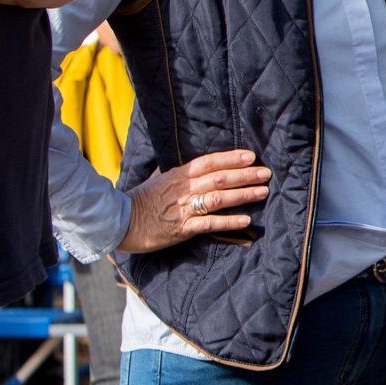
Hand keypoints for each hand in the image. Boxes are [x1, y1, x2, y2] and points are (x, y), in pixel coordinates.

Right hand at [119, 149, 270, 253]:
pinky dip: (228, 221)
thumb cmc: (139, 200)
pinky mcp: (182, 228)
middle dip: (244, 175)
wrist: (120, 222)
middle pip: (218, 178)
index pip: (209, 162)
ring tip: (262, 192)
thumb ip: (173, 172)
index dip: (230, 158)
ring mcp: (184, 208)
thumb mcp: (156, 179)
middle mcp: (183, 189)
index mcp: (178, 175)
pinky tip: (246, 221)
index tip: (251, 156)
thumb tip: (184, 164)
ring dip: (242, 195)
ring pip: (218, 198)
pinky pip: (209, 224)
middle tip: (266, 173)